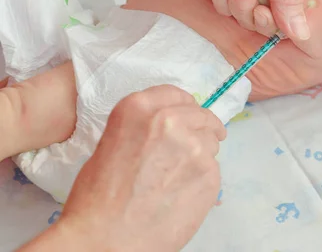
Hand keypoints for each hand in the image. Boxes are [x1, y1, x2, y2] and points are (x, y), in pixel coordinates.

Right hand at [53, 86, 225, 250]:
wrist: (105, 240)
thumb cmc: (97, 198)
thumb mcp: (112, 143)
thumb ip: (143, 127)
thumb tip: (170, 126)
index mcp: (139, 108)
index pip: (176, 94)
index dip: (183, 105)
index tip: (188, 113)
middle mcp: (170, 120)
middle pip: (201, 115)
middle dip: (201, 128)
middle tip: (197, 143)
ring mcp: (194, 147)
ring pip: (211, 143)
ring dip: (202, 154)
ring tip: (180, 178)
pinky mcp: (209, 174)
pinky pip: (213, 170)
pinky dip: (203, 180)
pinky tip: (183, 195)